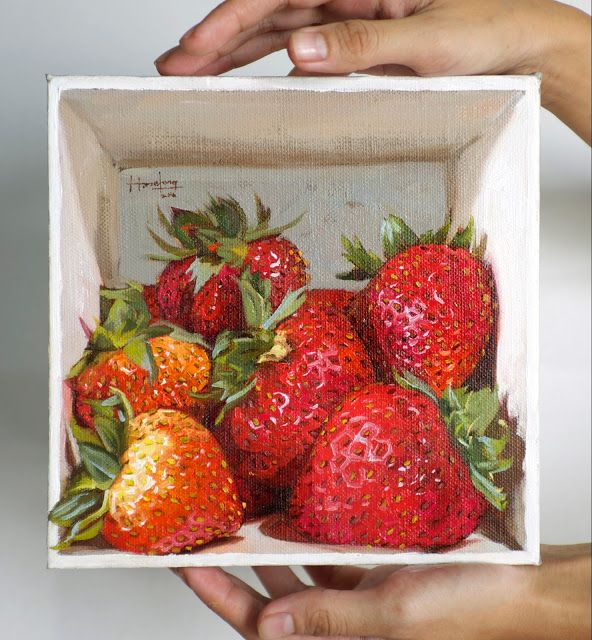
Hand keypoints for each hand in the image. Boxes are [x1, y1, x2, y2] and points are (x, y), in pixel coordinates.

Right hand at [154, 0, 590, 141]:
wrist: (518, 42)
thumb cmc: (486, 27)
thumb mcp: (426, 38)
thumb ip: (361, 43)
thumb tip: (298, 52)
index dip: (228, 21)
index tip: (193, 50)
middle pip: (264, 11)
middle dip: (215, 38)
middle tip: (171, 67)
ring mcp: (347, 17)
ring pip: (275, 32)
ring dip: (232, 53)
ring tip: (192, 73)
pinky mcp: (354, 42)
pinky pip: (302, 53)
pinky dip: (269, 68)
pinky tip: (244, 83)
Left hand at [175, 544, 590, 639]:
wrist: (526, 585)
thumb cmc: (475, 611)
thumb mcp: (395, 617)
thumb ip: (329, 619)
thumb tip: (266, 625)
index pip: (263, 624)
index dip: (221, 594)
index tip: (187, 562)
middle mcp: (344, 624)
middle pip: (274, 597)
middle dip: (237, 567)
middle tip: (205, 533)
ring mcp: (360, 596)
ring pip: (301, 572)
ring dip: (273, 547)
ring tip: (242, 516)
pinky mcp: (379, 572)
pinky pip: (334, 552)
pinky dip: (315, 532)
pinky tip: (299, 508)